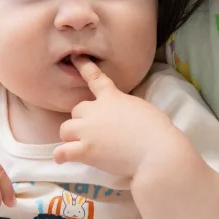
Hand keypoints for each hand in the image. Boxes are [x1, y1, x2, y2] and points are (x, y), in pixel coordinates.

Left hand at [54, 57, 186, 177]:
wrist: (156, 151)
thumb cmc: (157, 130)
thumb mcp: (143, 109)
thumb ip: (127, 108)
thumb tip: (124, 117)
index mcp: (113, 98)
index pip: (95, 78)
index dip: (84, 67)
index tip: (76, 58)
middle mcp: (96, 110)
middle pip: (77, 110)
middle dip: (82, 119)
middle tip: (93, 131)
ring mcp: (88, 131)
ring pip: (65, 129)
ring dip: (70, 136)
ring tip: (79, 146)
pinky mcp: (85, 150)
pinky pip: (62, 152)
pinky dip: (61, 156)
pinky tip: (62, 159)